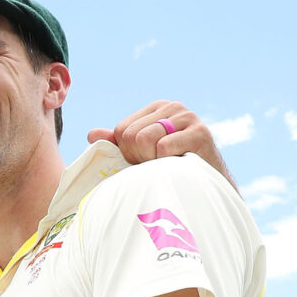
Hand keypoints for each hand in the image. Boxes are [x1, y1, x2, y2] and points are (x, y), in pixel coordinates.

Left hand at [88, 100, 236, 189]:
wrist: (204, 188)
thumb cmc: (169, 171)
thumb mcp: (139, 156)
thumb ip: (117, 144)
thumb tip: (92, 134)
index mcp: (156, 109)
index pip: (121, 130)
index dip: (128, 152)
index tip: (146, 160)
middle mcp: (172, 107)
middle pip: (130, 134)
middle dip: (139, 157)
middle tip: (158, 164)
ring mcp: (188, 117)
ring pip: (145, 139)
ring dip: (152, 161)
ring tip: (169, 164)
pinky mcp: (201, 132)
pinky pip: (164, 147)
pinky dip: (167, 163)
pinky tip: (181, 165)